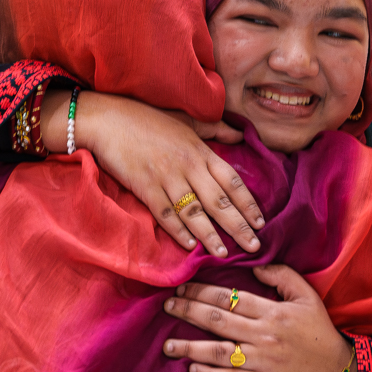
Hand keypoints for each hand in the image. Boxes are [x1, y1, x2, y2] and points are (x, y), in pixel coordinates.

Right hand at [43, 90, 264, 255]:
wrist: (110, 118)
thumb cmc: (148, 119)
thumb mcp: (186, 121)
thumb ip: (215, 129)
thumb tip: (239, 133)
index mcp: (200, 151)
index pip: (232, 181)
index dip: (248, 203)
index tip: (261, 222)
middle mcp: (188, 166)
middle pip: (219, 201)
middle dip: (239, 226)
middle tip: (254, 246)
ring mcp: (166, 177)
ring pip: (194, 211)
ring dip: (211, 234)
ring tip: (224, 253)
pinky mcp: (145, 187)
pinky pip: (165, 213)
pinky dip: (177, 230)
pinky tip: (189, 245)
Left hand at [162, 265, 356, 371]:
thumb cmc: (320, 332)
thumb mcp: (307, 296)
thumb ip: (282, 276)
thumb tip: (255, 266)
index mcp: (272, 311)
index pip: (229, 297)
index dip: (201, 291)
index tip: (182, 287)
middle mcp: (262, 335)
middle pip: (217, 320)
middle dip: (187, 311)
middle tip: (167, 306)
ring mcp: (260, 361)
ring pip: (217, 352)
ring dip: (189, 347)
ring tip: (167, 345)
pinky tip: (191, 368)